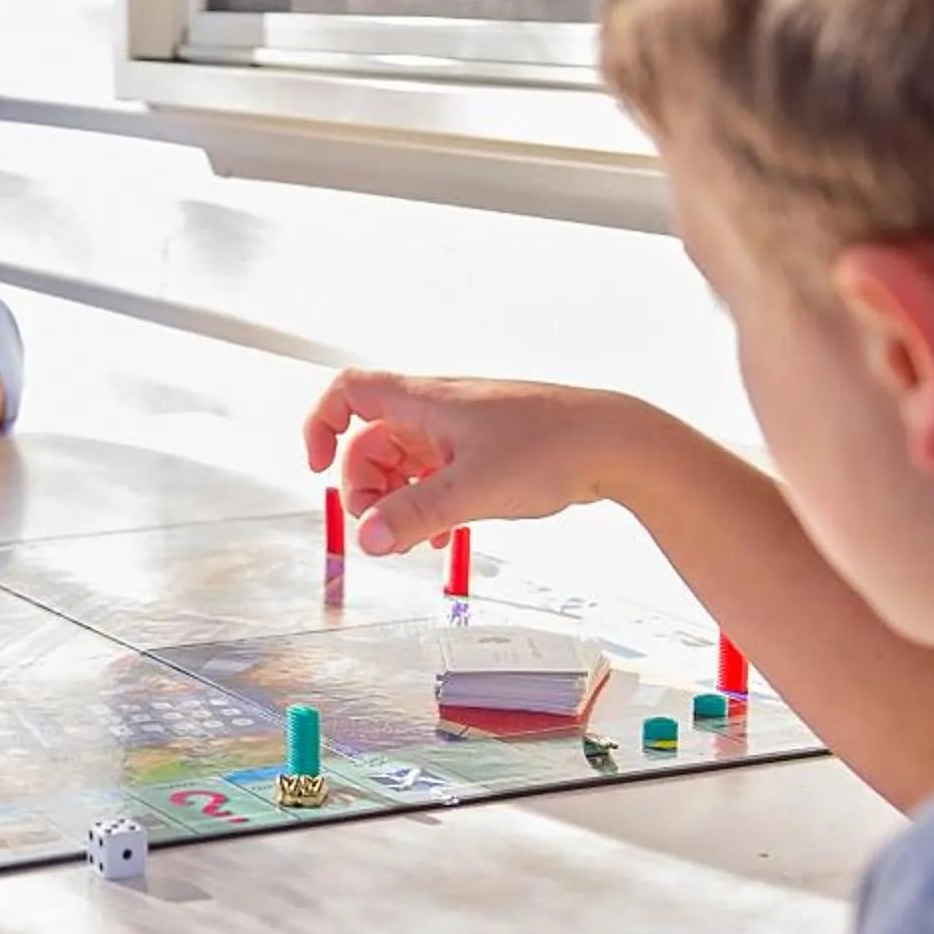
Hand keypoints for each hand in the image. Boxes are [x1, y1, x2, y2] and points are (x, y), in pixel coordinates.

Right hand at [302, 371, 648, 554]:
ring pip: (402, 463)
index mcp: (425, 403)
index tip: (316, 468)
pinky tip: (445, 534)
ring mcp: (460, 431)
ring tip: (414, 537)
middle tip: (381, 527)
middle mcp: (437, 411)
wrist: (617, 442)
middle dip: (363, 486)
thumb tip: (366, 540)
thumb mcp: (474, 489)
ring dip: (397, 501)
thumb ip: (415, 516)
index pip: (348, 393)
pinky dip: (428, 504)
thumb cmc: (553, 447)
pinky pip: (435, 476)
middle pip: (369, 441)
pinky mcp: (483, 451)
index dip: (320, 426)